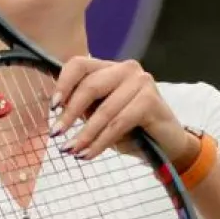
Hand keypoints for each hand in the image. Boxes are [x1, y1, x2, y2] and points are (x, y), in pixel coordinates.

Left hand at [49, 57, 198, 167]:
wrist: (167, 146)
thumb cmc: (130, 130)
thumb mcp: (100, 116)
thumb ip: (83, 108)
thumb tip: (57, 109)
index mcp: (109, 68)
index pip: (79, 65)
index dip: (63, 84)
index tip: (52, 107)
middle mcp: (125, 69)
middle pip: (90, 85)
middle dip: (70, 113)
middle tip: (56, 134)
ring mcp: (141, 82)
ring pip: (104, 109)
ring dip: (85, 134)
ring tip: (72, 150)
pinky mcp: (151, 100)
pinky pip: (118, 123)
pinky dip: (101, 141)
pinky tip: (89, 153)